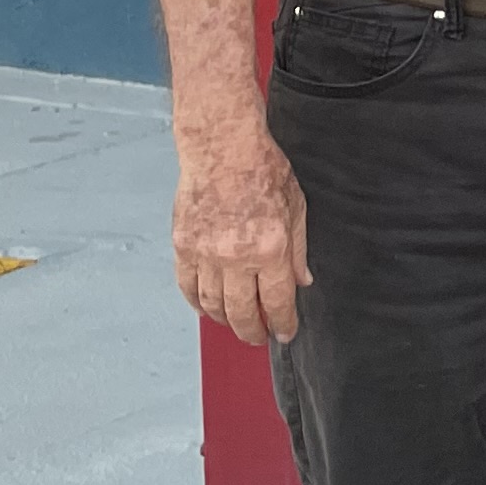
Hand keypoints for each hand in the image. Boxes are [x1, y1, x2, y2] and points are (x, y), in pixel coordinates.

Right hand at [172, 114, 312, 344]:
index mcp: (270, 249)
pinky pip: (187, 286)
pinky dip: (197, 303)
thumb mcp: (296, 209)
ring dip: (225, 321)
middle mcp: (235, 256)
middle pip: (241, 312)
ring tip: (236, 324)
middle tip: (259, 336)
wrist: (222, 148)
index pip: (277, 302)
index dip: (283, 323)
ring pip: (212, 305)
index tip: (286, 332)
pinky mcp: (183, 246)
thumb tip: (302, 281)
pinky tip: (207, 308)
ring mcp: (205, 253)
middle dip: (253, 331)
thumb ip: (299, 250)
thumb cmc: (263, 170)